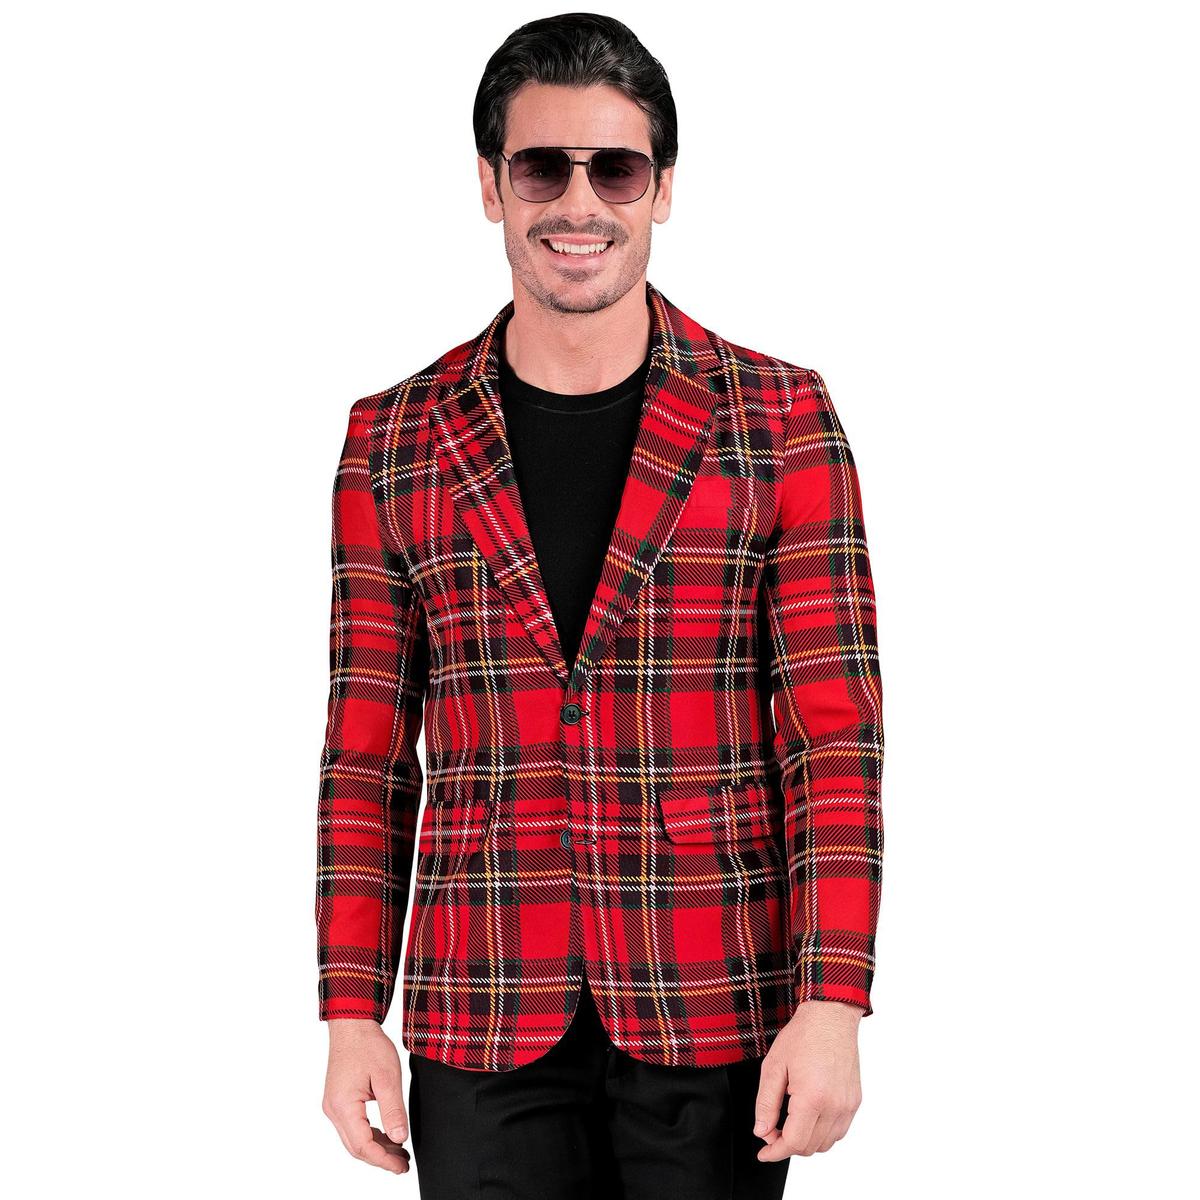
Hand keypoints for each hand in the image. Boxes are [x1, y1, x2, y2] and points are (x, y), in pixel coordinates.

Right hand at [321, 1018, 411, 1174]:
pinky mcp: (339, 1100)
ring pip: (354, 1139)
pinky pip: (353, 1126)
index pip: (363, 1146)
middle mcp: (334, 1110)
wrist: (353, 1024)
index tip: (401, 1166)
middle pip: (356, 1147)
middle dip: (381, 1159)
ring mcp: (334, 1106)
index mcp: (343, 1106)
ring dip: (377, 1148)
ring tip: (400, 1153)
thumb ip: (393, 1110)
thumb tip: (400, 1138)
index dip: (383, 1160)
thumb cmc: (368, 1045)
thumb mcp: (387, 1077)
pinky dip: (370, 1135)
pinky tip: (387, 1136)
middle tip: (403, 1165)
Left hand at [753, 1000, 863, 1158]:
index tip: (764, 1152)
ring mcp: (847, 1106)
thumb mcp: (774, 1066)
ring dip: (806, 1140)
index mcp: (812, 1098)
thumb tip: (762, 1131)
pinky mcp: (854, 1102)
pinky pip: (839, 1131)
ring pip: (825, 1143)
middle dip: (787, 1144)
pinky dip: (823, 1132)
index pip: (794, 1143)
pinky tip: (809, 1116)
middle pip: (809, 1147)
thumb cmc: (803, 1036)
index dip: (775, 1152)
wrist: (830, 1017)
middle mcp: (834, 1106)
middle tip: (772, 1129)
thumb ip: (766, 1103)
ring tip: (790, 1120)